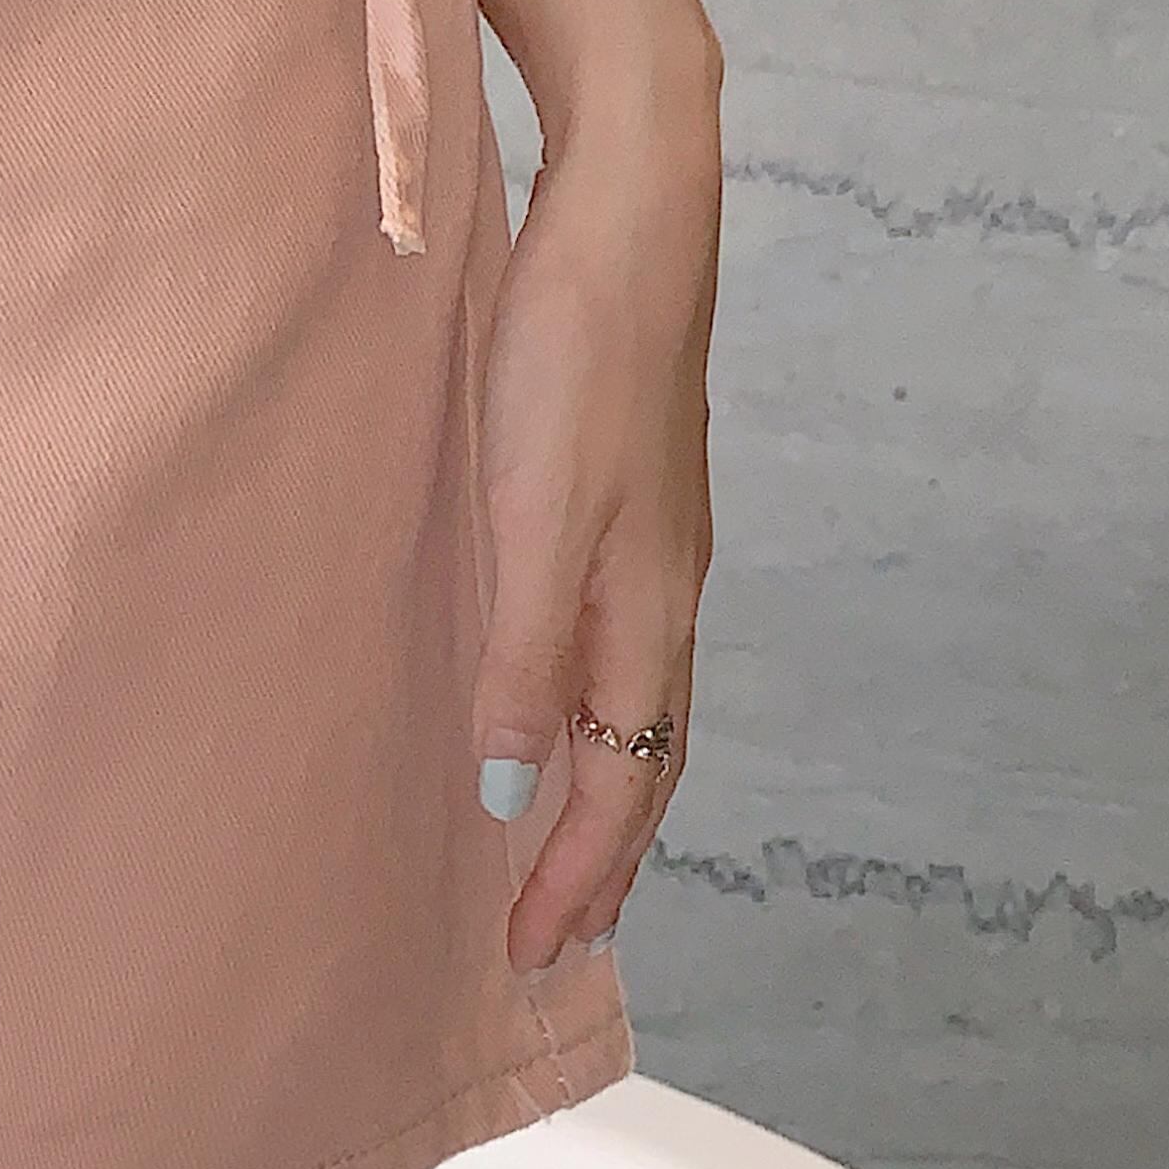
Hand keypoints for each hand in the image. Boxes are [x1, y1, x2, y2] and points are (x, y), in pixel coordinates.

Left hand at [467, 84, 719, 974]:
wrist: (630, 212)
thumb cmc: (577, 353)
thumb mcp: (535, 513)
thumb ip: (522, 655)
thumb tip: (506, 795)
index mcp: (647, 609)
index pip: (625, 788)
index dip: (578, 878)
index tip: (528, 957)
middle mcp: (662, 591)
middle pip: (645, 766)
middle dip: (600, 862)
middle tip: (551, 942)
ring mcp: (650, 542)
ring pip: (634, 708)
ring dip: (599, 795)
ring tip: (556, 855)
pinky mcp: (622, 494)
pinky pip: (612, 646)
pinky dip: (588, 711)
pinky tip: (545, 700)